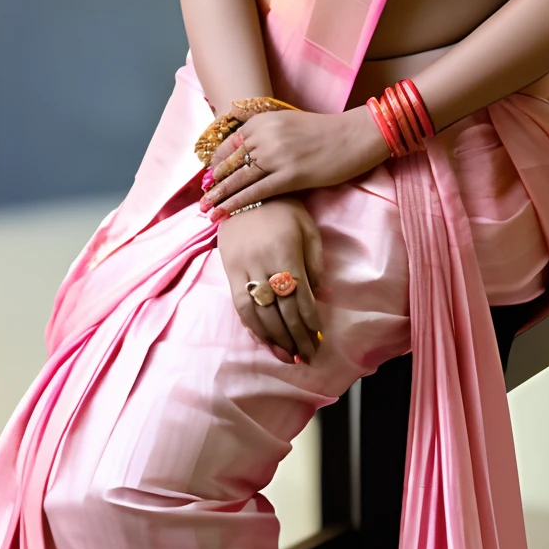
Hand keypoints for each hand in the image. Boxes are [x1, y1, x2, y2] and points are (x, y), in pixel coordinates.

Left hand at [200, 104, 387, 218]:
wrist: (354, 136)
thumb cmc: (323, 131)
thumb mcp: (286, 119)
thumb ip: (261, 127)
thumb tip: (238, 136)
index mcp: (262, 121)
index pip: (228, 145)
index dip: (216, 165)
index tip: (208, 179)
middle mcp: (265, 136)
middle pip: (230, 163)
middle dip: (214, 184)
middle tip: (201, 200)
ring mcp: (276, 156)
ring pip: (239, 180)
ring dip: (219, 197)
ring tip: (206, 211)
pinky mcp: (290, 175)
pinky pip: (257, 192)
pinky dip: (238, 204)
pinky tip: (225, 214)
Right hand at [216, 197, 322, 362]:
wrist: (245, 191)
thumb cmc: (284, 209)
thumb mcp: (308, 229)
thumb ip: (314, 262)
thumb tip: (320, 295)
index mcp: (286, 252)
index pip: (299, 296)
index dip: (309, 321)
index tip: (318, 339)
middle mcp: (262, 263)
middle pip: (280, 309)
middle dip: (295, 336)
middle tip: (307, 356)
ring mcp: (242, 268)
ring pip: (258, 313)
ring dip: (274, 338)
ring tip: (288, 356)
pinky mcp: (228, 271)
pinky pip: (239, 305)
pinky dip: (253, 327)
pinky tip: (265, 340)